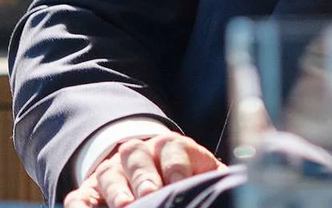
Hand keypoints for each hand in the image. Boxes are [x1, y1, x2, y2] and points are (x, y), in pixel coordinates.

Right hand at [64, 133, 224, 207]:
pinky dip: (80, 205)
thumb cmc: (183, 173)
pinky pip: (80, 196)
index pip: (173, 151)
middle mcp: (139, 152)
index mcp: (171, 145)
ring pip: (110, 174)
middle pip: (139, 159)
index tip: (179, 184)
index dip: (176, 168)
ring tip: (125, 206)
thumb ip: (214, 175)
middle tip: (150, 193)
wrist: (148, 163)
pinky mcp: (89, 189)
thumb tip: (235, 184)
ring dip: (116, 190)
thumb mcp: (201, 169)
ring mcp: (112, 169)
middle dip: (145, 177)